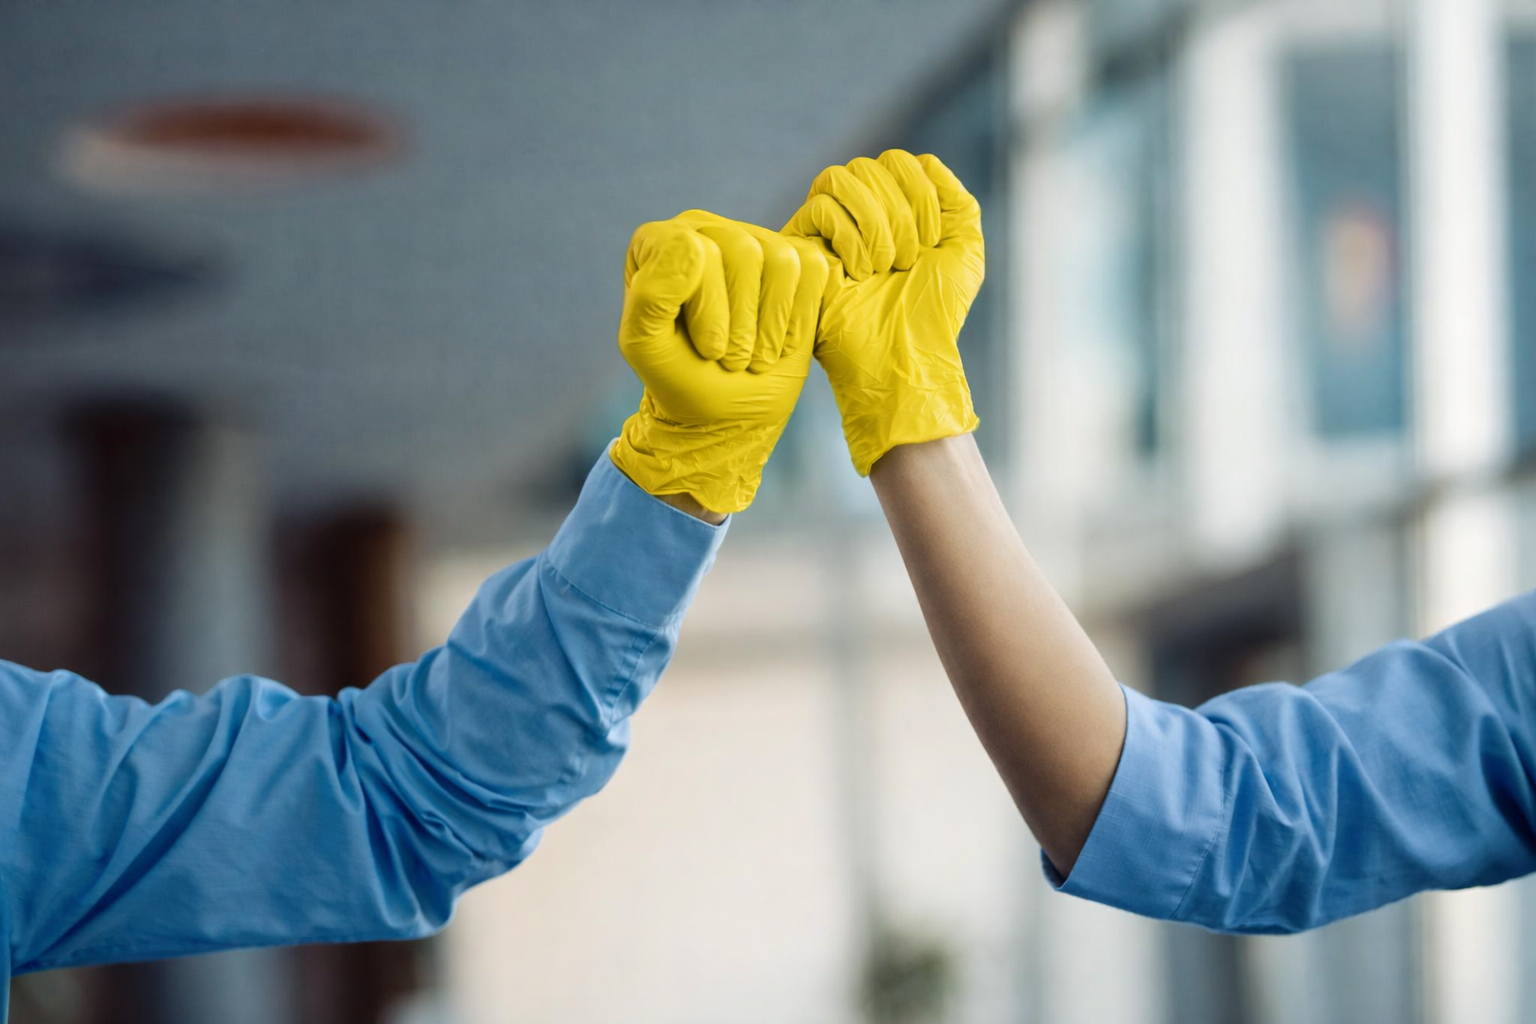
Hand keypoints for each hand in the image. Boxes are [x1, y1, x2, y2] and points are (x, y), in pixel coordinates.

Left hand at [610, 210, 828, 514]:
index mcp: (661, 242)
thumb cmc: (682, 377)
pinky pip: (812, 269)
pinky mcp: (796, 259)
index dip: (708, 310)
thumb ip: (650, 295)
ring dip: (771, 325)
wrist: (728, 409)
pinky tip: (779, 343)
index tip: (707, 350)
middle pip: (743, 250)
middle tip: (732, 360)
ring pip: (781, 259)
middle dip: (743, 322)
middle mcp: (707, 229)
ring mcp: (755, 240)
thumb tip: (692, 243)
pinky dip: (798, 319)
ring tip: (755, 356)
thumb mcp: (648, 347)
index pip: (694, 250)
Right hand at [783, 150, 984, 475]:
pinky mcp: (799, 247)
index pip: (898, 161)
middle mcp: (855, 211)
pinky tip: (857, 273)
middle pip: (870, 164)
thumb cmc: (933, 312)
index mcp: (891, 207)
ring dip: (875, 222)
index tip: (930, 244)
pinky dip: (849, 237)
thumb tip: (924, 163)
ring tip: (883, 267)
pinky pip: (820, 207)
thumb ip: (955, 199)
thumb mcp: (963, 250)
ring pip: (841, 177)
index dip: (920, 194)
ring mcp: (824, 227)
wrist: (903, 355)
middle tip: (906, 262)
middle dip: (900, 213)